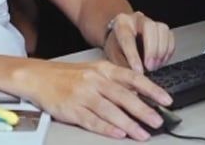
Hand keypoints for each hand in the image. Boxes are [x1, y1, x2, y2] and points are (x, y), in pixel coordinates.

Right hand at [22, 59, 171, 140]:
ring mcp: (82, 95)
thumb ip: (115, 82)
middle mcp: (94, 80)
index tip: (166, 99)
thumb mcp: (94, 71)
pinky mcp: (71, 109)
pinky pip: (92, 121)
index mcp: (103, 69)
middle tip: (158, 121)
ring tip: (142, 134)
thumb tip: (140, 96)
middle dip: (143, 110)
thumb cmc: (68, 76)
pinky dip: (106, 129)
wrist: (38, 77)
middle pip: (123, 97)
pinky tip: (118, 134)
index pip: (132, 78)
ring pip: (110, 111)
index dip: (151, 89)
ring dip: (128, 124)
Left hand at [104, 11, 174, 71]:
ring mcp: (151, 21)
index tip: (138, 71)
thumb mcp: (113, 57)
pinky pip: (170, 36)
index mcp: (121, 23)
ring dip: (162, 51)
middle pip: (149, 27)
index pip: (127, 38)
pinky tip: (161, 61)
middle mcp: (136, 18)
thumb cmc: (117, 47)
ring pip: (162, 29)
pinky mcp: (162, 28)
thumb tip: (134, 80)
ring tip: (155, 66)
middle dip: (152, 49)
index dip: (133, 56)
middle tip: (150, 67)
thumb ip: (123, 66)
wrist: (121, 38)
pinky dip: (168, 51)